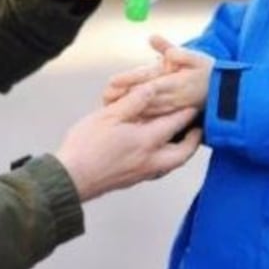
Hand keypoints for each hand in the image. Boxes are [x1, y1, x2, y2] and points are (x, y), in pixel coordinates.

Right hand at [55, 86, 201, 202]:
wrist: (72, 178)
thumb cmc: (86, 145)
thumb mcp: (108, 116)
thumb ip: (132, 102)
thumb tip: (151, 88)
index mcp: (146, 141)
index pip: (174, 124)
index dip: (186, 113)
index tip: (195, 103)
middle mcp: (150, 160)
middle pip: (182, 153)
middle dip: (193, 139)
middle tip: (197, 128)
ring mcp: (142, 173)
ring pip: (172, 164)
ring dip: (181, 152)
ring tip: (182, 139)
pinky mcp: (133, 180)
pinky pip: (160, 170)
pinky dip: (167, 160)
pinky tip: (158, 154)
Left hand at [104, 35, 212, 115]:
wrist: (226, 96)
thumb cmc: (208, 73)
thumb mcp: (194, 56)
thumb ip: (172, 49)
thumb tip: (153, 38)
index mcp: (173, 82)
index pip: (147, 82)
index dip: (129, 81)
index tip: (112, 81)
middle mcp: (170, 98)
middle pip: (141, 99)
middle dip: (122, 98)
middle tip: (104, 97)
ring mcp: (170, 109)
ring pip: (145, 111)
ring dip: (127, 109)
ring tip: (108, 107)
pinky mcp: (171, 116)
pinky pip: (152, 119)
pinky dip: (138, 118)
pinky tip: (125, 120)